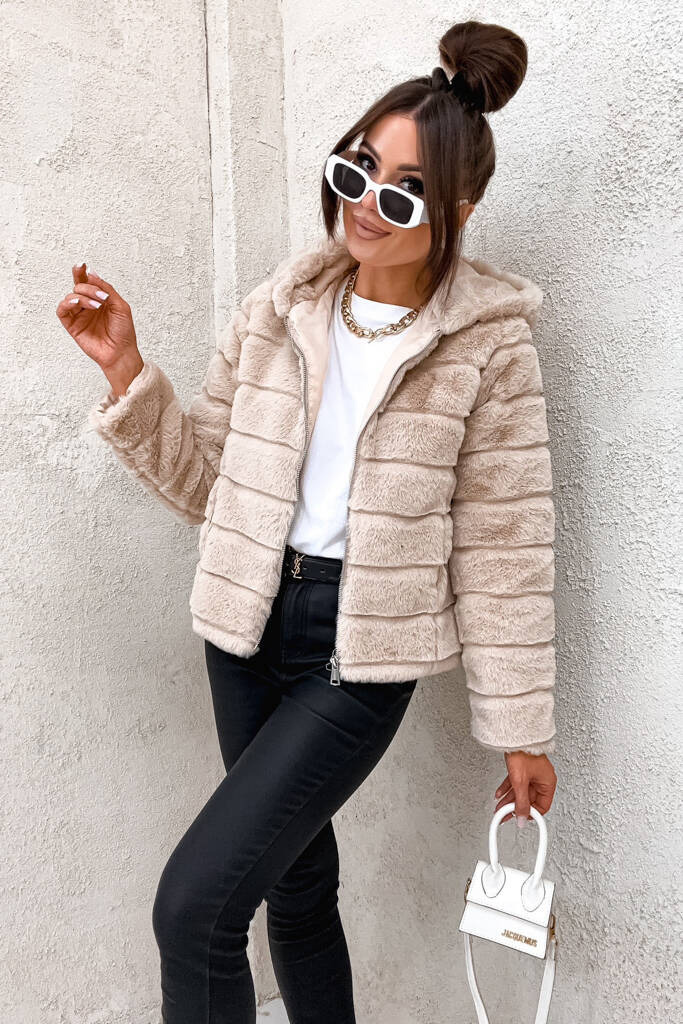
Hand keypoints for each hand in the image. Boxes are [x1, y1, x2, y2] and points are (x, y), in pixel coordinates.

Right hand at [56, 261, 142, 390]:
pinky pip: (62, 310)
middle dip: (89, 288)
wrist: (121, 353)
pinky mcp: (71, 325)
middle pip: (79, 286)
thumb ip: (106, 288)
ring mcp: (79, 315)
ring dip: (83, 296)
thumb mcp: (120, 306)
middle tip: (103, 297)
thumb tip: (91, 274)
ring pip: (71, 296)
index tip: (82, 265)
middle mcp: (87, 305)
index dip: (81, 272)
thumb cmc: (123, 332)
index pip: (87, 281)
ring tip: (97, 305)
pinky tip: (78, 303)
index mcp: (99, 298)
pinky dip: (67, 303)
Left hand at [493, 751, 556, 827]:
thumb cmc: (523, 753)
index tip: (520, 818)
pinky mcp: (523, 769)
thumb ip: (521, 803)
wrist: (515, 736)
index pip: (542, 806)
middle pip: (530, 800)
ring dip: (509, 800)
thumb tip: (522, 818)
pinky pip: (516, 783)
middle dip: (516, 808)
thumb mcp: (520, 782)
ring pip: (521, 792)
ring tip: (499, 808)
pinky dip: (507, 789)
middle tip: (505, 815)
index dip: (531, 814)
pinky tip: (499, 794)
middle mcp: (542, 779)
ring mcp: (532, 773)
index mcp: (548, 783)